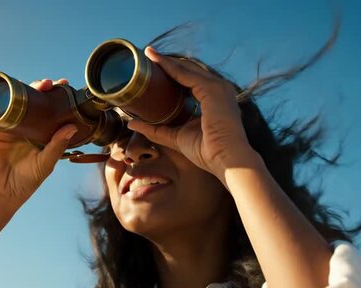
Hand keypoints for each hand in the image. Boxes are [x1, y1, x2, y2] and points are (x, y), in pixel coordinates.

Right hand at [0, 79, 77, 206]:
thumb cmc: (25, 182)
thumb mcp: (45, 164)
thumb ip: (57, 146)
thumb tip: (72, 127)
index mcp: (41, 134)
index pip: (51, 111)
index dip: (58, 98)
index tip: (67, 86)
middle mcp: (27, 127)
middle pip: (35, 101)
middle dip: (43, 89)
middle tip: (53, 84)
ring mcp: (10, 125)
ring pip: (18, 101)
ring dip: (27, 89)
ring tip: (40, 85)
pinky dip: (3, 99)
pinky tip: (12, 90)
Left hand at [127, 47, 258, 179]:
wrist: (227, 160)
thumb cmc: (208, 152)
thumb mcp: (176, 137)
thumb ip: (156, 130)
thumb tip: (132, 123)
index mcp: (213, 98)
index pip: (190, 80)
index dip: (171, 72)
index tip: (153, 67)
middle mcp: (218, 89)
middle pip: (188, 70)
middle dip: (168, 63)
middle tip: (147, 56)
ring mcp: (217, 87)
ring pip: (187, 68)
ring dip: (167, 61)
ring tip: (149, 54)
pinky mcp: (213, 89)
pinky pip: (186, 73)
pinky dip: (170, 66)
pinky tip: (156, 60)